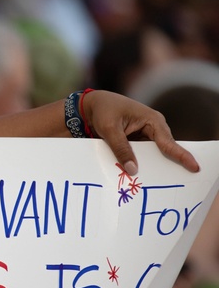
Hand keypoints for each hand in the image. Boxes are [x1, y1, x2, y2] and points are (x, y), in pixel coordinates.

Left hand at [84, 90, 199, 174]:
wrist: (93, 105)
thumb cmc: (104, 110)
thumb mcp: (110, 129)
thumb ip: (121, 149)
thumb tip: (133, 169)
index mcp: (152, 121)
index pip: (168, 142)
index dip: (181, 156)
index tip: (194, 166)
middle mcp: (153, 128)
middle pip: (163, 151)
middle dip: (165, 165)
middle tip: (170, 182)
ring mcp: (145, 135)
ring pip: (150, 155)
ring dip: (148, 166)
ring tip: (149, 182)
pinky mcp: (136, 141)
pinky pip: (140, 155)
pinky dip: (137, 163)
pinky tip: (134, 175)